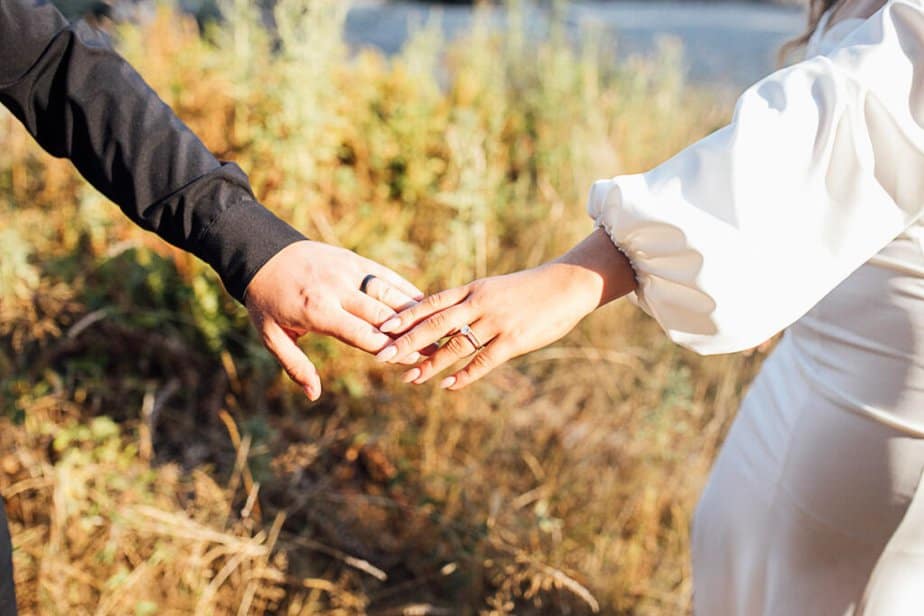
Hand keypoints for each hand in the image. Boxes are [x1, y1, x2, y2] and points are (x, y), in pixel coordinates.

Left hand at [244, 240, 422, 399]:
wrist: (263, 253)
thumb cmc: (268, 302)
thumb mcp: (272, 336)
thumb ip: (295, 365)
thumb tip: (314, 395)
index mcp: (318, 311)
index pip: (361, 334)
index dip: (387, 349)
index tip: (410, 361)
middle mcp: (337, 289)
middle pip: (382, 315)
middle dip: (409, 334)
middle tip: (434, 349)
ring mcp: (348, 271)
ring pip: (388, 293)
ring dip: (415, 312)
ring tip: (438, 328)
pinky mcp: (354, 260)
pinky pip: (385, 275)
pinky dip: (405, 289)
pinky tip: (425, 301)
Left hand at [373, 228, 637, 389]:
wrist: (567, 285)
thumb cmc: (530, 289)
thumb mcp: (495, 289)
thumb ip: (471, 302)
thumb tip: (445, 319)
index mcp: (473, 289)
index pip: (432, 303)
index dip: (406, 316)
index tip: (383, 328)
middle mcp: (480, 303)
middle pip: (435, 324)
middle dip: (407, 342)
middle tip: (383, 356)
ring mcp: (497, 322)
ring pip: (456, 345)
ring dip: (431, 364)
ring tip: (411, 378)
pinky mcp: (514, 340)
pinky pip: (484, 360)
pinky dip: (464, 375)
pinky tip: (448, 386)